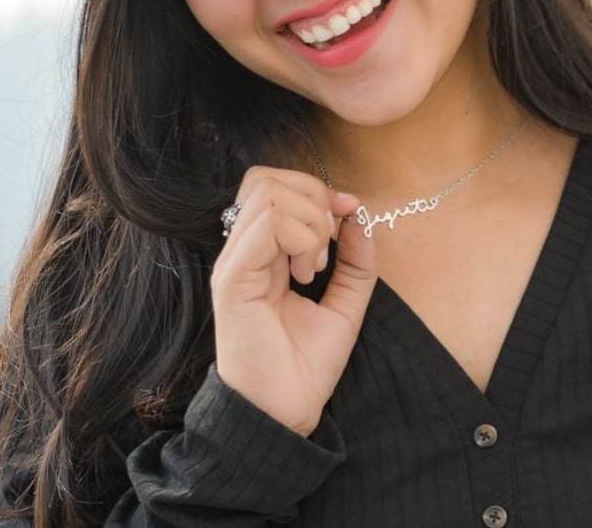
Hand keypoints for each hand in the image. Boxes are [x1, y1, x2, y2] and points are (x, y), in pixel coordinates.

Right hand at [211, 167, 376, 435]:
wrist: (284, 413)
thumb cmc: (305, 364)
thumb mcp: (345, 303)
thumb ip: (356, 258)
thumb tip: (359, 213)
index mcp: (262, 252)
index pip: (273, 184)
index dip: (315, 189)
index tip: (347, 216)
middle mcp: (242, 251)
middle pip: (265, 179)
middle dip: (312, 198)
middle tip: (327, 246)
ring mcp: (234, 262)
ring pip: (268, 194)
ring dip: (308, 223)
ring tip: (315, 266)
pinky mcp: (232, 278)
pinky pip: (267, 224)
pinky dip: (301, 238)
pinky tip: (306, 275)